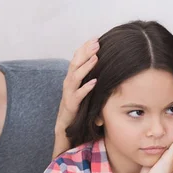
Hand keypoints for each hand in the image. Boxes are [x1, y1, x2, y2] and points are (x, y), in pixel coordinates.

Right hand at [54, 38, 98, 156]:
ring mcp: (68, 98)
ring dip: (85, 67)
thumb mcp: (87, 96)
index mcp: (72, 82)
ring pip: (73, 78)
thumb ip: (92, 84)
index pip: (76, 61)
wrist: (65, 133)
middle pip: (74, 65)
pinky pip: (77, 97)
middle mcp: (68, 87)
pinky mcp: (70, 109)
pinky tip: (95, 82)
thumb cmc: (78, 114)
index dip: (84, 50)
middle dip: (85, 53)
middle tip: (96, 42)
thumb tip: (107, 74)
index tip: (96, 39)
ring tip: (96, 58)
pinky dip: (85, 89)